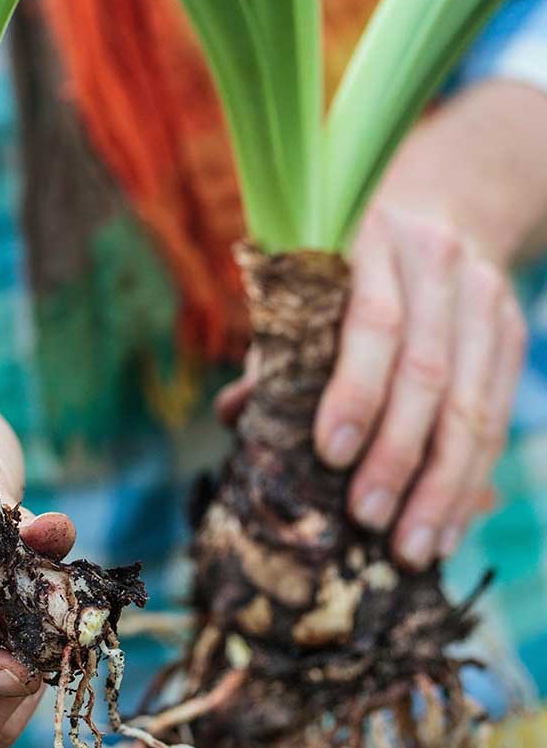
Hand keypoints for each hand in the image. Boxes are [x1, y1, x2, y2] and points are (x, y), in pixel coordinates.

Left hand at [314, 201, 525, 569]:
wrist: (452, 199)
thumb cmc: (360, 253)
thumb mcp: (318, 273)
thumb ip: (281, 342)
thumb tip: (235, 417)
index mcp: (376, 244)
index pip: (374, 323)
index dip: (355, 391)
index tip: (330, 454)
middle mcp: (440, 270)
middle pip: (428, 373)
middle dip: (398, 455)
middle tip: (367, 519)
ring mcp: (486, 301)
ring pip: (473, 407)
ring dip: (442, 486)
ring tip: (411, 549)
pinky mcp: (513, 335)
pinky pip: (496, 419)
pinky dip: (472, 480)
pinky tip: (447, 527)